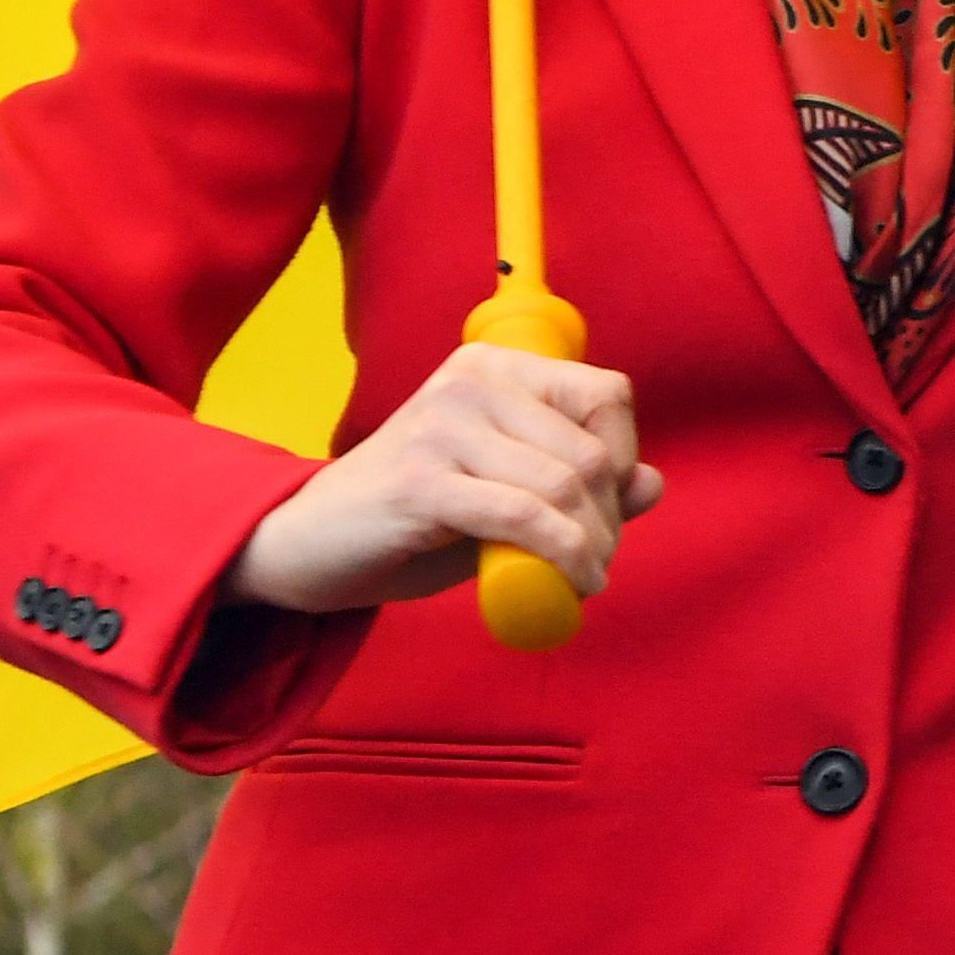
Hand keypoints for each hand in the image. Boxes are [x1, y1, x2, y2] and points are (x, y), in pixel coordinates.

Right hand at [233, 342, 660, 614]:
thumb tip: (653, 484)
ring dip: (591, 546)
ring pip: (564, 486)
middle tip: (598, 560)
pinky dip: (562, 558)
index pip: (605, 395)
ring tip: (584, 577)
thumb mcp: (505, 492)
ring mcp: (443, 427)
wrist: (302, 546)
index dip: (624, 455)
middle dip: (609, 517)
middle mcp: (470, 383)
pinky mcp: (421, 481)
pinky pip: (524, 518)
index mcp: (493, 368)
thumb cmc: (412, 518)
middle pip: (590, 450)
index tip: (611, 507)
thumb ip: (577, 484)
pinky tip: (568, 585)